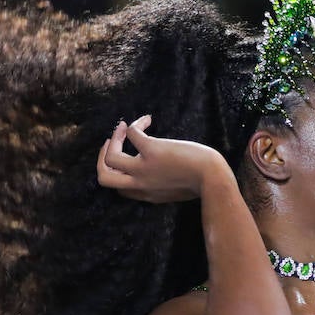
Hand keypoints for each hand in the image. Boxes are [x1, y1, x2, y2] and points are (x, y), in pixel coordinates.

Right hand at [96, 115, 228, 203]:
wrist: (213, 178)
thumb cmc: (203, 183)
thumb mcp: (176, 191)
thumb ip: (162, 186)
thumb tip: (161, 172)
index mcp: (146, 195)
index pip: (120, 189)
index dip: (119, 173)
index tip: (127, 158)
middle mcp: (140, 184)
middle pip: (104, 178)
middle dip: (102, 159)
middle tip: (110, 143)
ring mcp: (143, 168)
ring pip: (110, 158)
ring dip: (113, 139)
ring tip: (122, 128)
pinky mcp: (151, 151)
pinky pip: (132, 133)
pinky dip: (136, 123)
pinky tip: (148, 119)